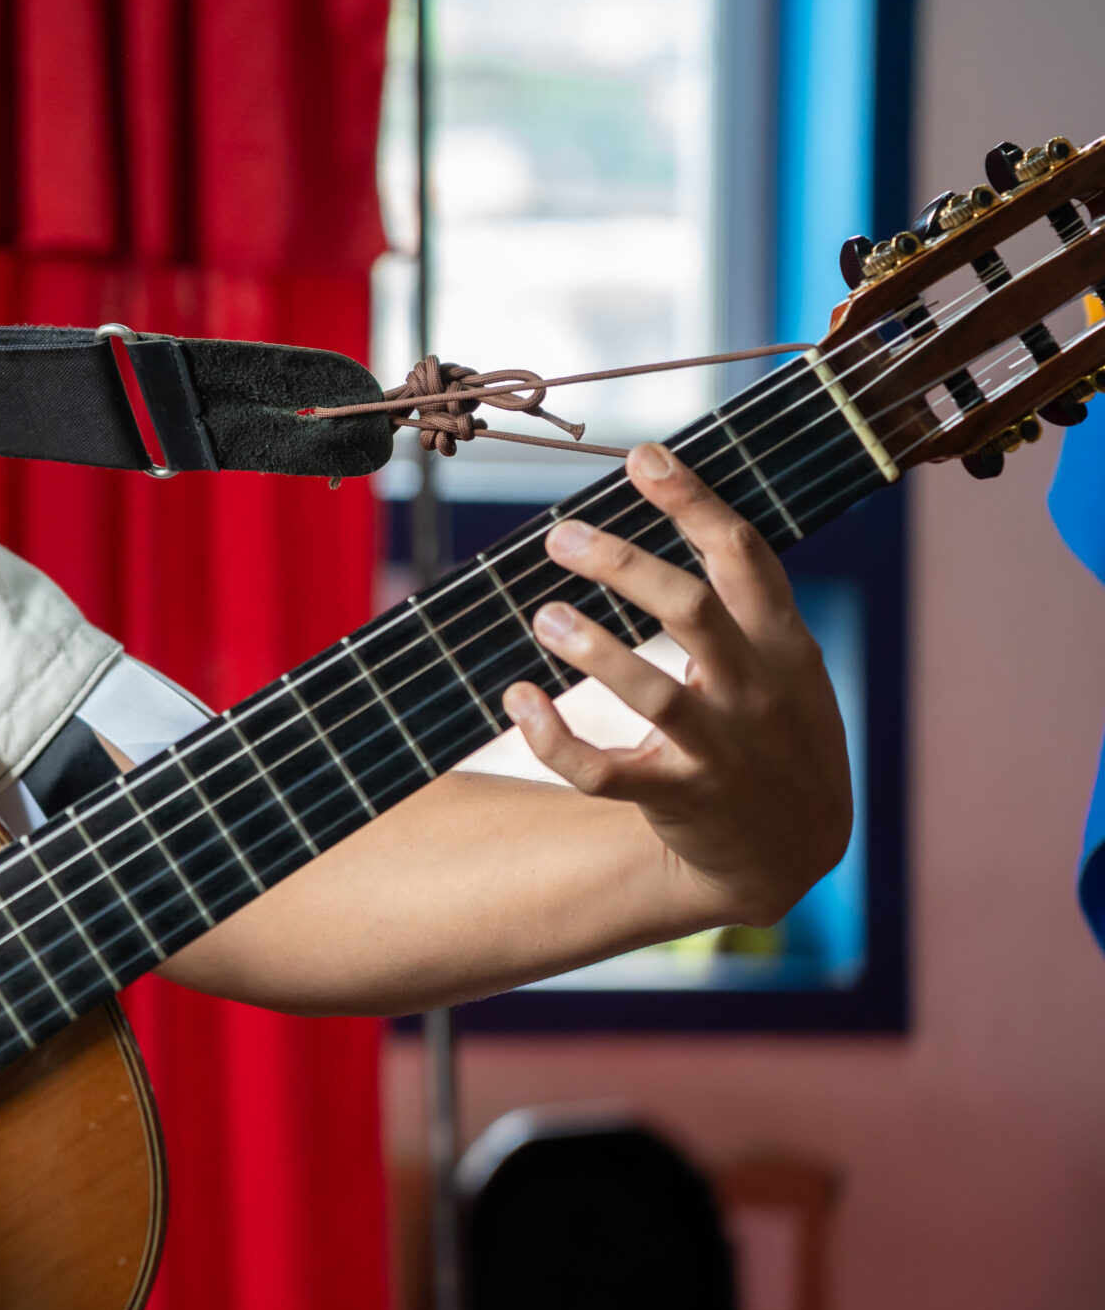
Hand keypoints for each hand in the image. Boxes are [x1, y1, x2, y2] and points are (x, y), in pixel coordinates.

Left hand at [502, 442, 853, 927]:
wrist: (792, 853)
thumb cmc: (776, 731)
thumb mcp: (788, 663)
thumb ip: (745, 599)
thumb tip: (675, 502)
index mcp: (783, 645)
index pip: (745, 557)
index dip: (695, 501)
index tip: (643, 455)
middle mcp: (755, 694)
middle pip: (693, 612)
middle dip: (626, 566)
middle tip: (561, 535)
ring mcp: (718, 752)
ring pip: (653, 694)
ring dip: (593, 650)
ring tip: (545, 615)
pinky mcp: (675, 800)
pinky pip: (603, 773)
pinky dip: (554, 739)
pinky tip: (518, 699)